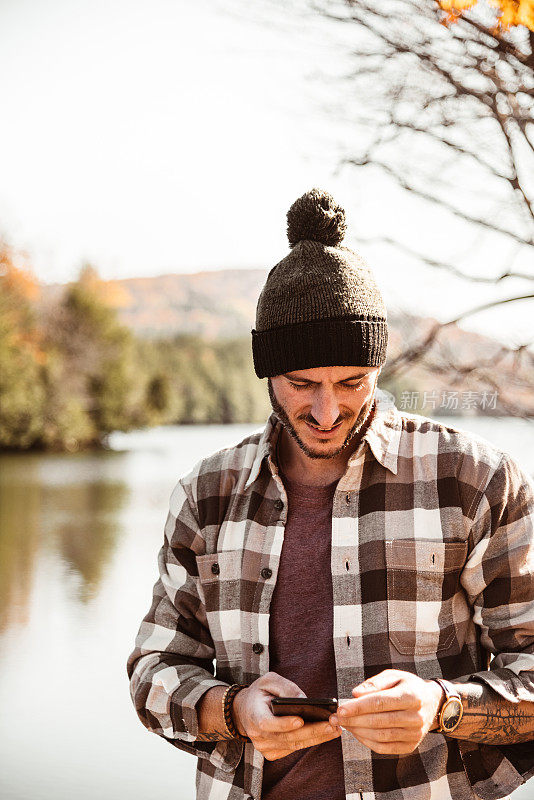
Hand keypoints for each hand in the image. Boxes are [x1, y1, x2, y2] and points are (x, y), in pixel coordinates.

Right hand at [232, 671, 340, 760]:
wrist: (244, 710)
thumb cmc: (259, 693)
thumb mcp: (268, 680)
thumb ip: (285, 687)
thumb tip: (304, 699)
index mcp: (254, 715)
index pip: (267, 723)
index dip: (284, 724)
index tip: (301, 720)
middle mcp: (258, 735)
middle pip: (287, 737)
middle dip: (311, 731)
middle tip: (331, 724)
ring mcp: (264, 747)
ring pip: (293, 745)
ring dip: (315, 738)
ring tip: (334, 729)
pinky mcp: (272, 753)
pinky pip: (293, 749)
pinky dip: (309, 742)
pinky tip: (324, 734)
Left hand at [329, 669, 443, 754]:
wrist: (432, 704)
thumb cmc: (408, 686)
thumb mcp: (394, 676)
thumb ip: (374, 683)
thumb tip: (355, 694)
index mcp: (411, 695)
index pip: (380, 702)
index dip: (358, 707)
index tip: (340, 709)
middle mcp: (415, 717)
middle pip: (378, 721)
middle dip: (353, 720)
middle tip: (336, 718)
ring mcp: (414, 734)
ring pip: (380, 736)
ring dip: (357, 731)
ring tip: (343, 724)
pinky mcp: (410, 746)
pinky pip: (384, 747)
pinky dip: (366, 742)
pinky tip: (356, 732)